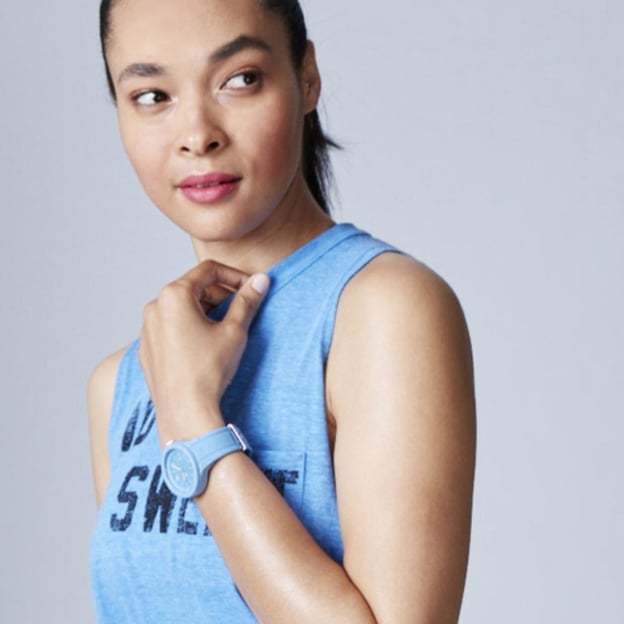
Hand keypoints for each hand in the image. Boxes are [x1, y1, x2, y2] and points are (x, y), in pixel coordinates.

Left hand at [138, 260, 269, 444]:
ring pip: (181, 307)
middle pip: (193, 287)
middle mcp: (155, 307)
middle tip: (241, 309)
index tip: (251, 288)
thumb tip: (261, 280)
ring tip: (225, 329)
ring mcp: (147, 328)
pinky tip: (205, 346)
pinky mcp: (147, 348)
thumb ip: (247, 300)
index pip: (209, 270)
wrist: (184, 411)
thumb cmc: (207, 371)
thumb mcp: (234, 331)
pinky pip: (169, 327)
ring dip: (205, 310)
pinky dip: (189, 327)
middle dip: (220, 294)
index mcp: (174, 295)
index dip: (235, 276)